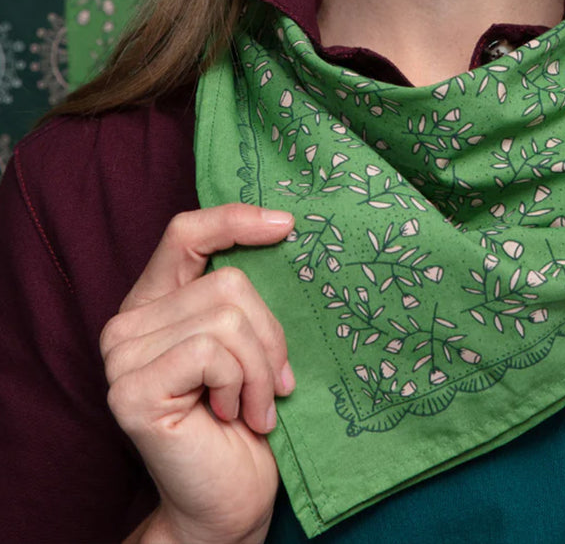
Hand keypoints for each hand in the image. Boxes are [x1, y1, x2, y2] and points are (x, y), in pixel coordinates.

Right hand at [100, 204, 295, 543]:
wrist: (228, 500)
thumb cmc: (247, 420)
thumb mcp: (250, 343)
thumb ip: (243, 297)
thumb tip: (283, 231)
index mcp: (155, 301)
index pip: (185, 232)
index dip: (235, 219)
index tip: (287, 225)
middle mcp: (128, 323)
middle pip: (227, 281)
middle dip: (269, 335)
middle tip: (276, 384)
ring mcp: (122, 357)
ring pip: (226, 316)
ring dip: (260, 369)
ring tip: (257, 406)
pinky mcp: (132, 390)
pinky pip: (212, 351)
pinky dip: (241, 385)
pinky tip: (233, 416)